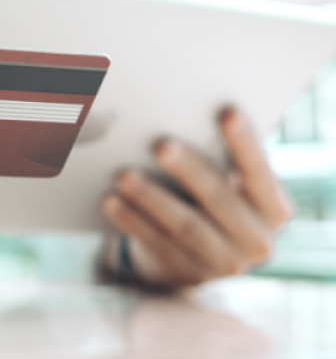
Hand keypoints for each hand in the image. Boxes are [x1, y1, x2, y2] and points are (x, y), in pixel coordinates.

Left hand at [102, 109, 291, 287]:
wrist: (203, 258)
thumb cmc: (215, 201)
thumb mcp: (233, 186)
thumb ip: (222, 162)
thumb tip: (184, 121)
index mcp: (274, 209)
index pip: (259, 172)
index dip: (245, 144)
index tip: (227, 113)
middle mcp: (257, 240)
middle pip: (217, 198)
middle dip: (188, 170)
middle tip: (161, 146)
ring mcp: (224, 262)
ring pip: (184, 225)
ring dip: (151, 198)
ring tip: (124, 175)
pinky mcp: (189, 272)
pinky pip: (157, 243)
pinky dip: (132, 220)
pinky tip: (112, 200)